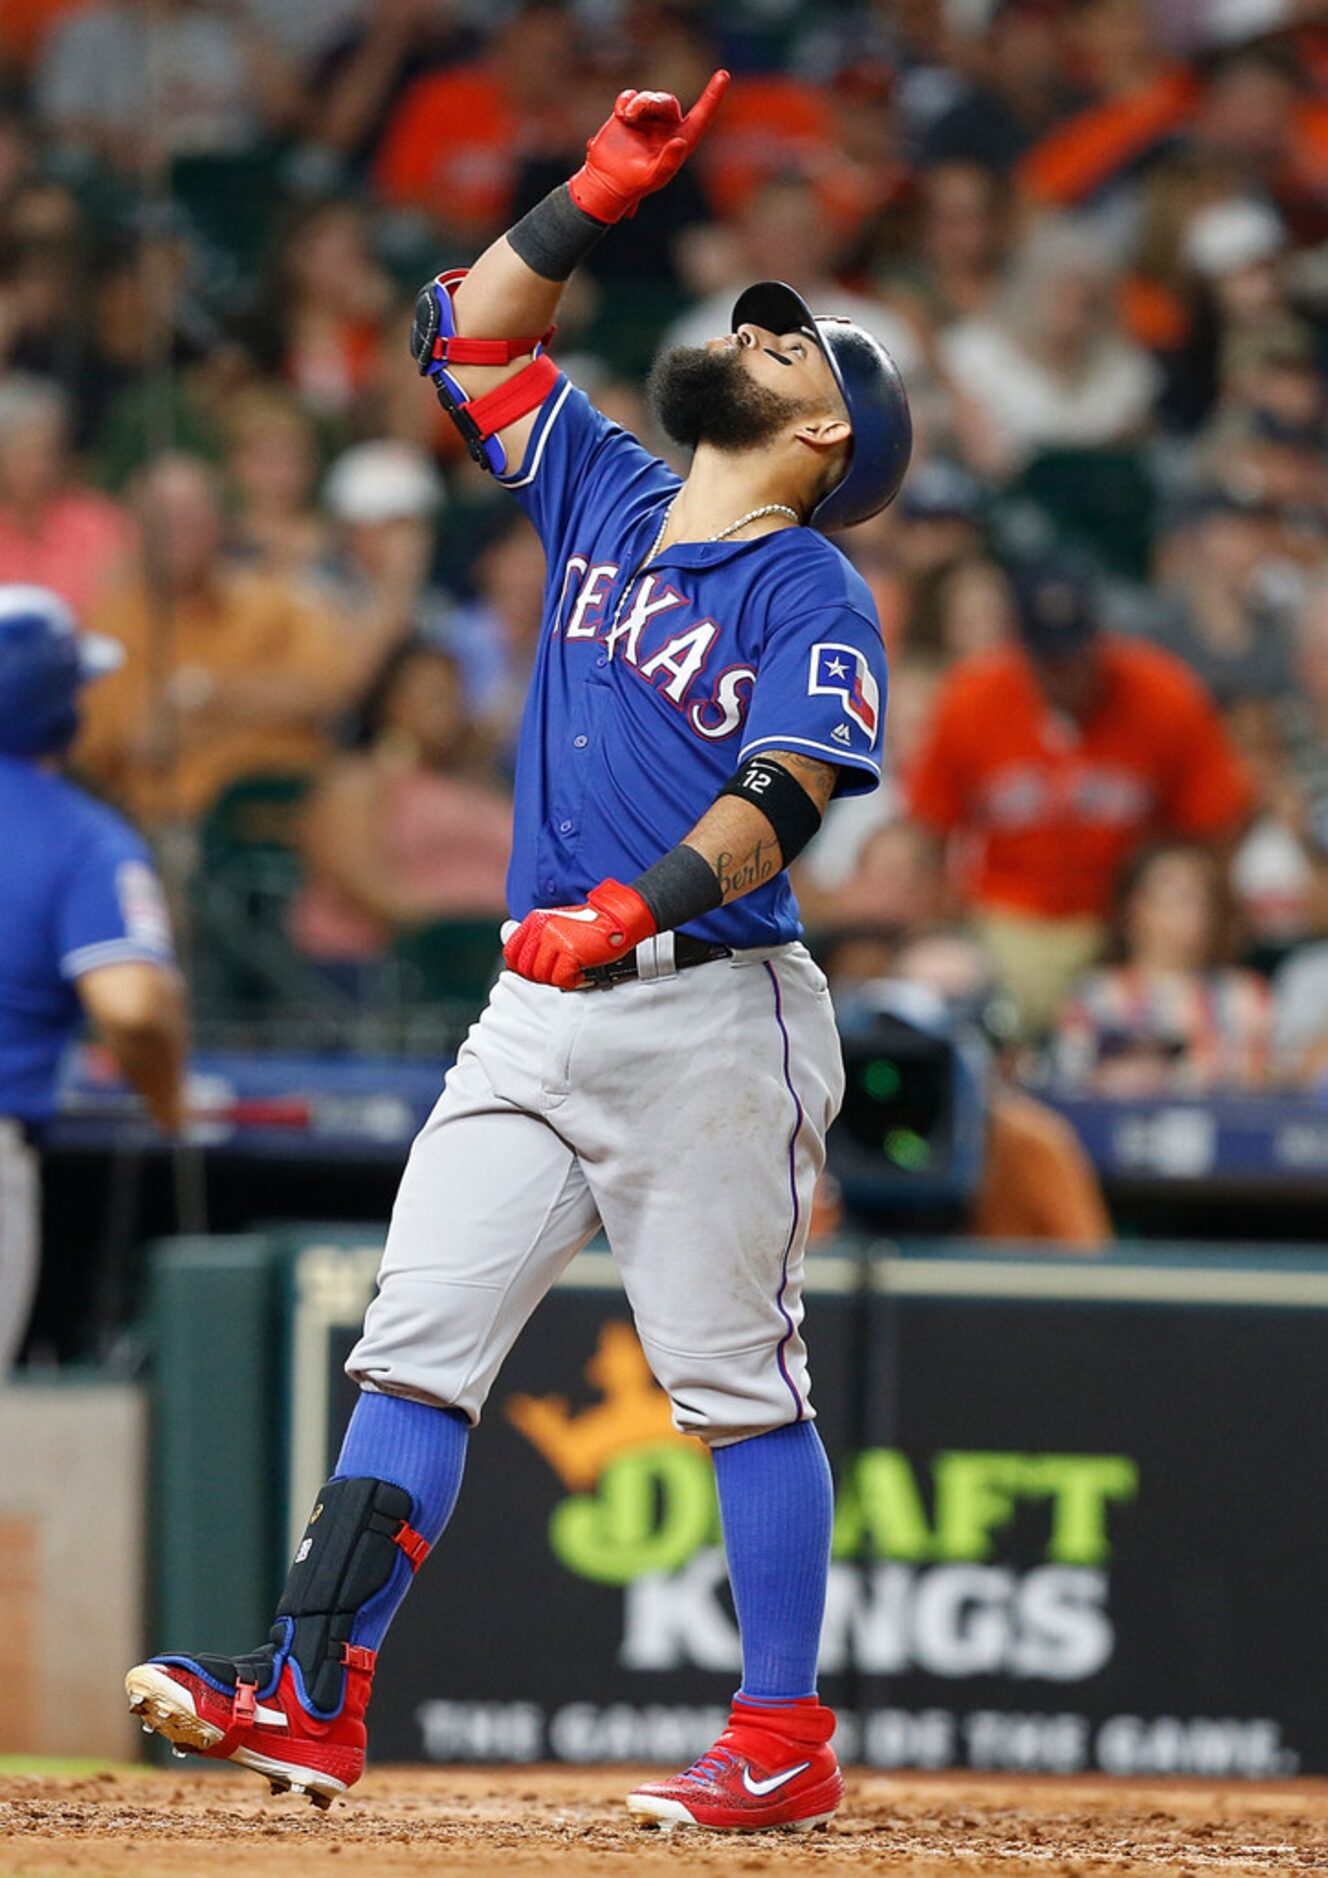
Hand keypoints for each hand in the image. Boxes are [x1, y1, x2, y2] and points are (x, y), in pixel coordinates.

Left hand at [503, 879, 655, 989]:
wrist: (618, 918)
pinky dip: (571, 982)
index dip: (519, 968)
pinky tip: (581, 974)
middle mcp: (542, 929)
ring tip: (572, 973)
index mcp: (536, 920)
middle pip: (526, 968)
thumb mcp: (558, 923)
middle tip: (557, 975)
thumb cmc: (592, 924)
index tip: (533, 973)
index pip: (511, 952)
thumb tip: (520, 960)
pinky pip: (561, 980)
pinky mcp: (571, 952)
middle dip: (541, 977)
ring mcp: (556, 940)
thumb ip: (538, 938)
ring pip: (542, 975)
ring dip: (558, 979)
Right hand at [569, 70, 729, 223]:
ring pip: (649, 98)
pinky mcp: (630, 113)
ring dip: (638, 103)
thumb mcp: (654, 177)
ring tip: (626, 117)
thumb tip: (679, 142)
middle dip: (651, 103)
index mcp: (681, 140)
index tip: (723, 75)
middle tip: (633, 113)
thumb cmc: (634, 184)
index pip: (701, 115)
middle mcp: (667, 127)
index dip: (712, 96)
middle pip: (667, 102)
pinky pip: (631, 95)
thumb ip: (668, 162)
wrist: (607, 179)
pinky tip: (620, 114)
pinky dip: (625, 101)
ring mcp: (649, 119)